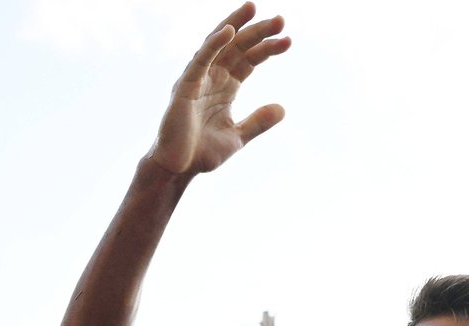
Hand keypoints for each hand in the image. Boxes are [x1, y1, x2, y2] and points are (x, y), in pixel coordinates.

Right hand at [148, 3, 290, 177]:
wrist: (179, 167)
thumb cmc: (202, 152)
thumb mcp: (238, 136)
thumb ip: (258, 122)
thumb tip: (282, 109)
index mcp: (225, 87)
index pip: (249, 60)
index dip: (267, 49)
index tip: (288, 40)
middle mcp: (212, 77)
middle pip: (238, 47)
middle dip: (258, 32)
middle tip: (281, 20)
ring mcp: (198, 78)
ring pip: (219, 45)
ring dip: (237, 26)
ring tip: (255, 9)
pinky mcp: (186, 85)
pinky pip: (201, 59)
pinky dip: (214, 43)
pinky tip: (230, 31)